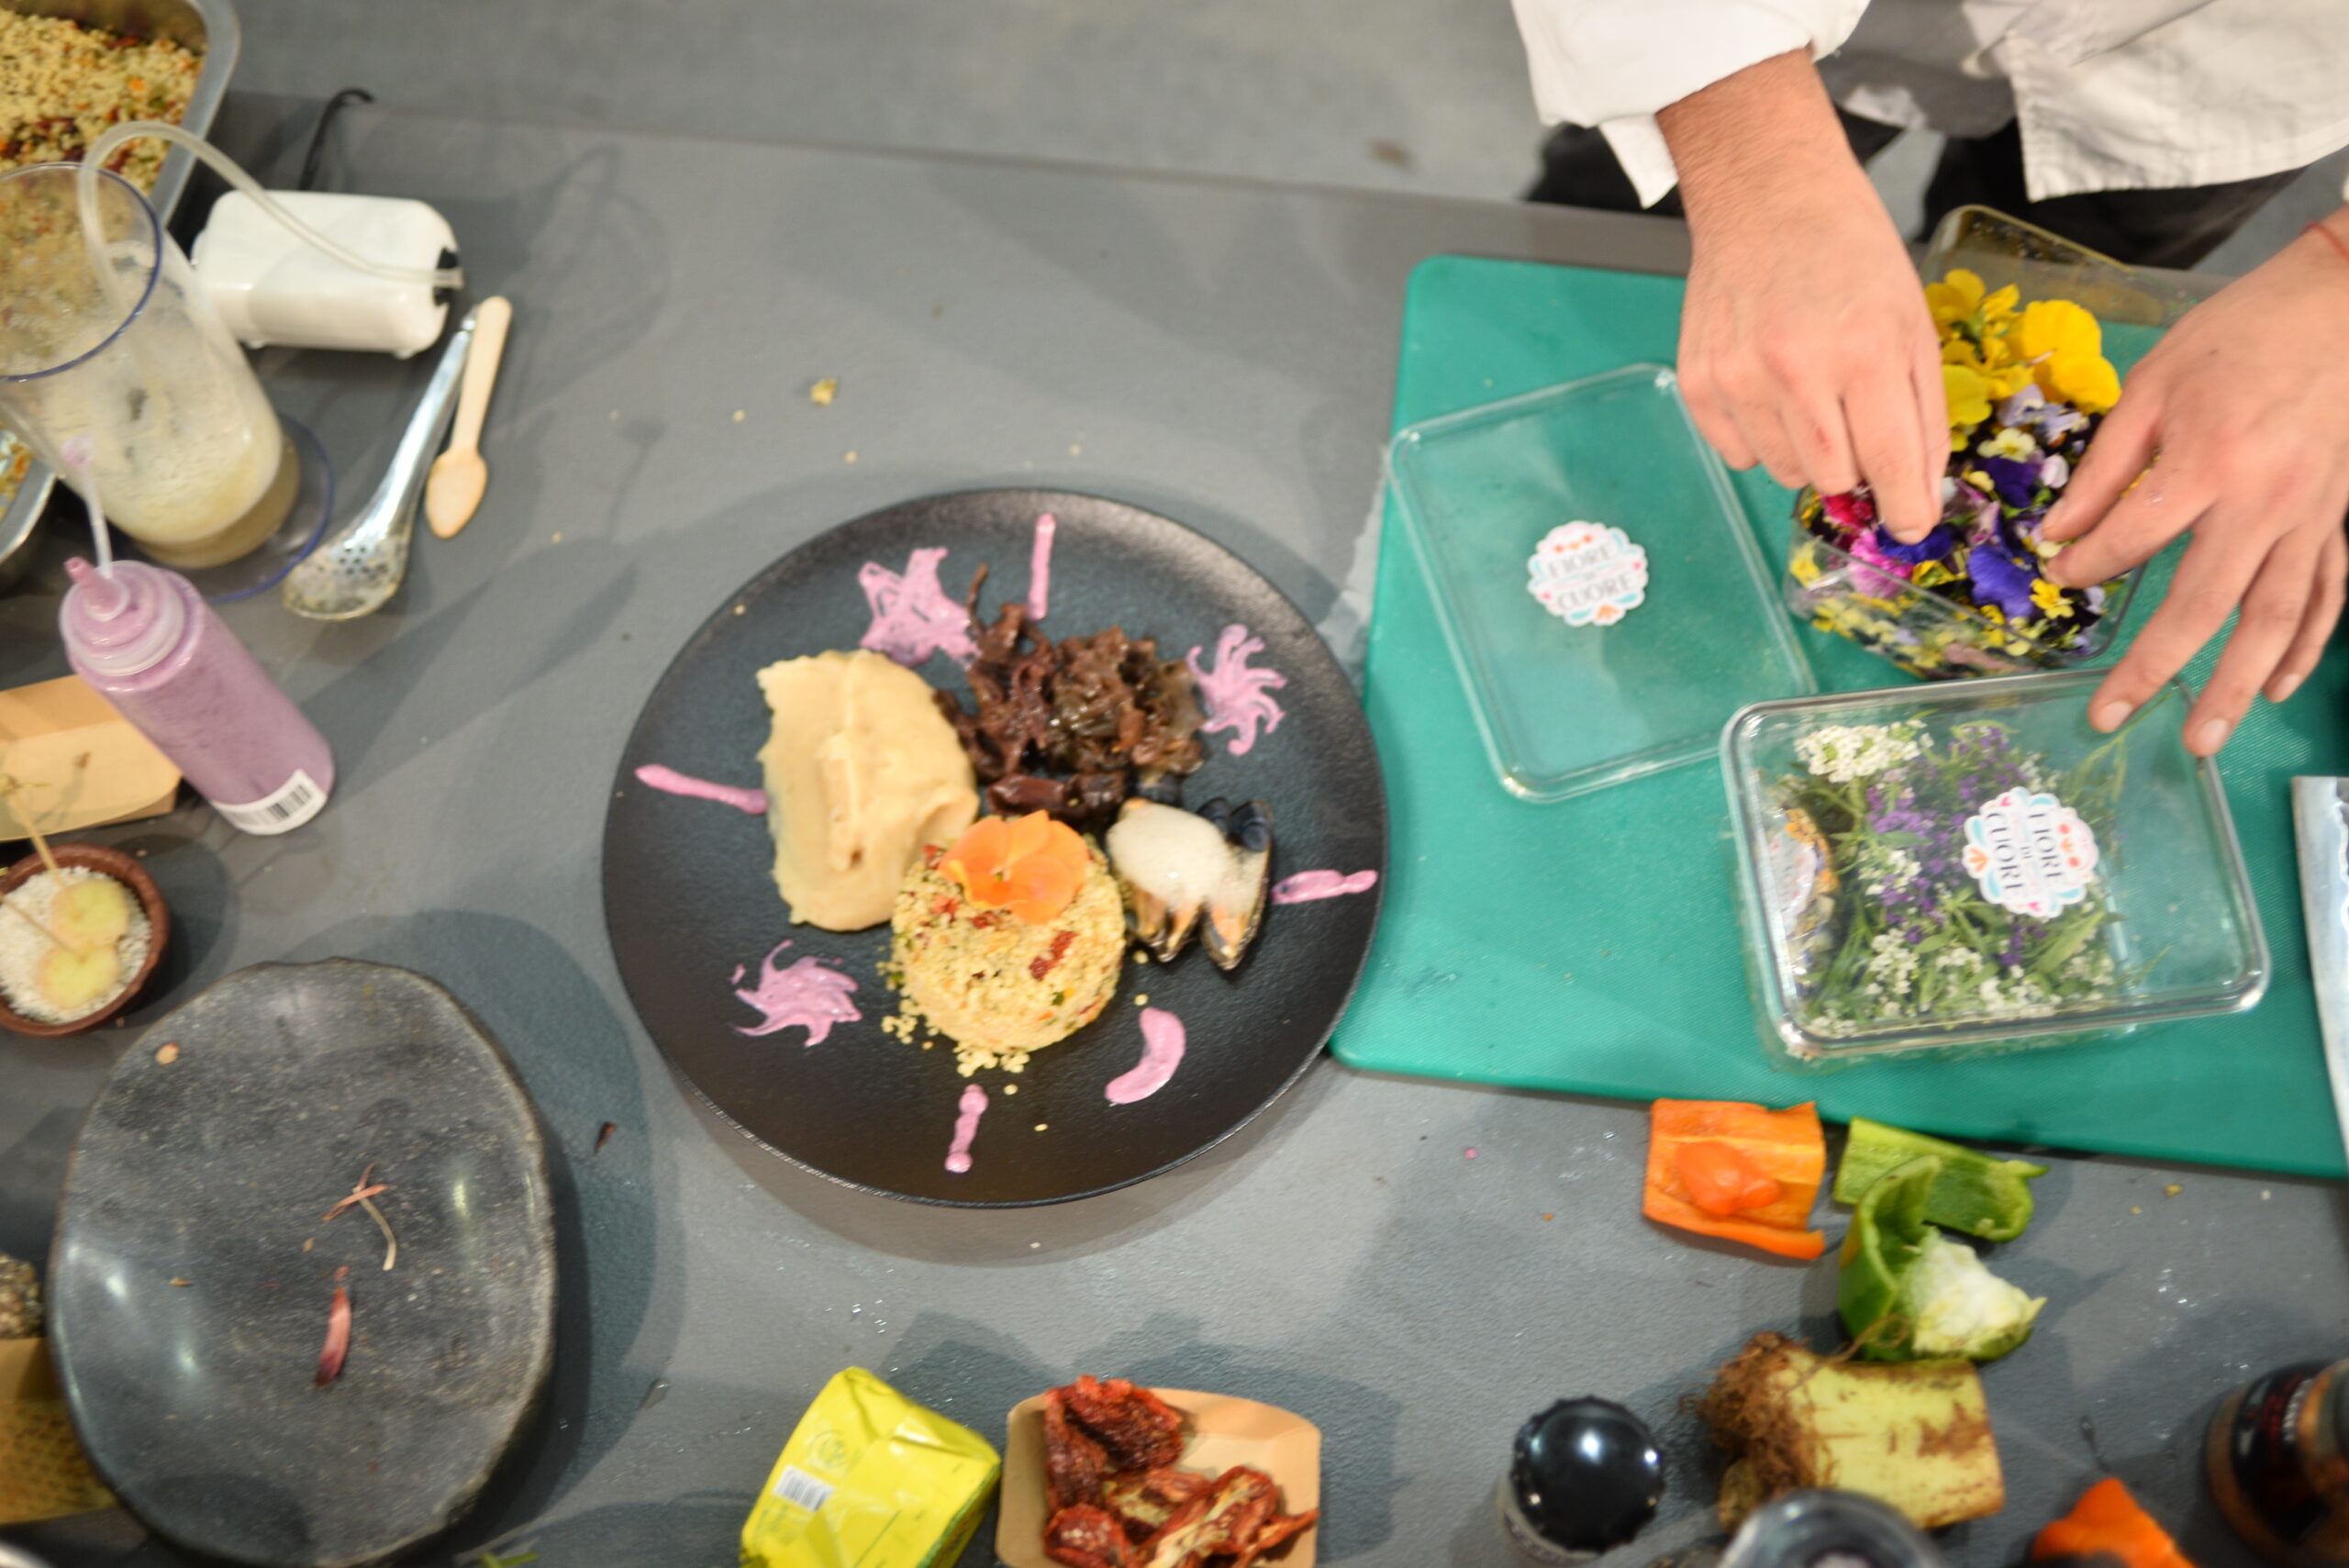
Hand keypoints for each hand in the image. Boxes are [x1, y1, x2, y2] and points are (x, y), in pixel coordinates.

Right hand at [1660, 51, 1947, 541]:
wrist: (1767, 199)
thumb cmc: (1851, 256)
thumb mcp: (1911, 324)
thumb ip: (1921, 414)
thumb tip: (1917, 495)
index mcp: (1864, 352)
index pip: (1890, 467)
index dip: (1906, 508)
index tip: (1910, 522)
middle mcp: (1796, 372)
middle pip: (1834, 481)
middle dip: (1857, 466)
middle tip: (1858, 417)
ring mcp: (1738, 380)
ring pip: (1785, 473)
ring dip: (1808, 451)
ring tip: (1810, 390)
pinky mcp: (1699, 384)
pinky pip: (1739, 455)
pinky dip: (1763, 437)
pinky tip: (1770, 387)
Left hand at [2043, 216, 2348, 754]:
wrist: (2341, 304)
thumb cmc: (2239, 336)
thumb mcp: (2155, 384)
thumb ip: (2106, 466)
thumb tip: (2058, 535)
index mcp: (2208, 464)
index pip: (2132, 540)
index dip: (2087, 564)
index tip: (2060, 573)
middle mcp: (2263, 504)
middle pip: (2204, 605)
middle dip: (2154, 669)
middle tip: (2110, 717)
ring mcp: (2309, 518)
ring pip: (2273, 620)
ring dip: (2235, 686)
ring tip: (2201, 739)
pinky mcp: (2336, 519)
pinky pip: (2326, 595)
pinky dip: (2305, 646)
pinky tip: (2277, 687)